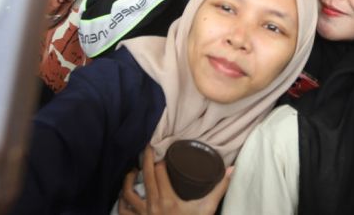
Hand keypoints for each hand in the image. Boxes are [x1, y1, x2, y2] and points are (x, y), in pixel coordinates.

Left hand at [117, 147, 231, 214]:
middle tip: (147, 146)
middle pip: (145, 176)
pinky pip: (124, 211)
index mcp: (169, 200)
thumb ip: (218, 190)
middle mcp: (153, 206)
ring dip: (128, 179)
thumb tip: (232, 169)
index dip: (161, 160)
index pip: (160, 172)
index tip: (163, 151)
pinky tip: (124, 194)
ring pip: (129, 192)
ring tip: (133, 170)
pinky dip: (122, 201)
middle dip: (146, 158)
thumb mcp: (206, 210)